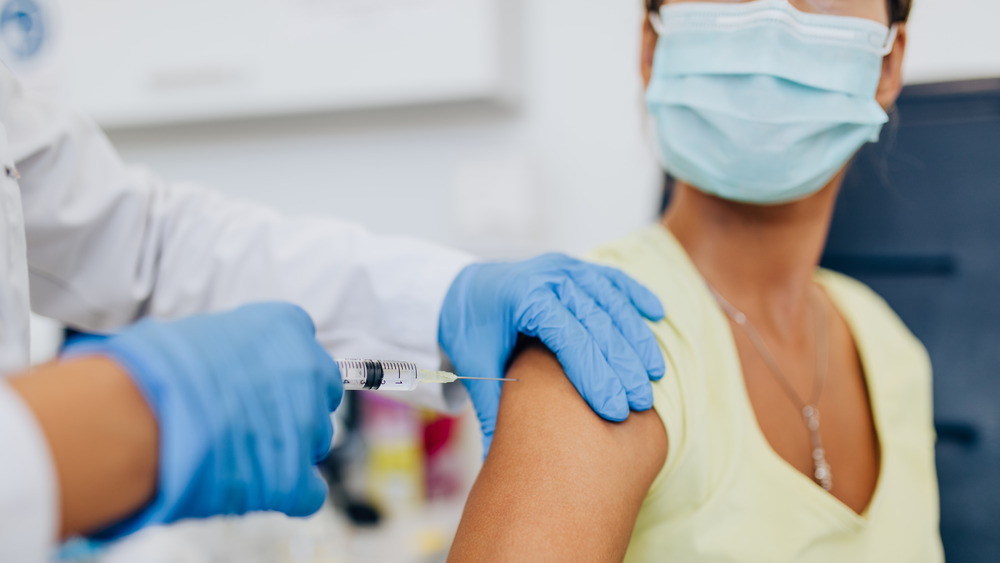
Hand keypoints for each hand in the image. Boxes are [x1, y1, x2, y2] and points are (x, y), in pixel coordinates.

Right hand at [64, 303, 342, 537]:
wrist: (137, 417)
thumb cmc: (153, 369)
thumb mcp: (201, 333)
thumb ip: (235, 347)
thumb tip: (226, 364)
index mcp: (286, 327)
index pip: (303, 344)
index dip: (280, 368)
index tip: (256, 381)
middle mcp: (309, 371)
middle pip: (321, 393)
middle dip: (295, 407)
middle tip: (253, 418)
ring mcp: (307, 425)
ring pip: (317, 439)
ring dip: (289, 447)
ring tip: (242, 452)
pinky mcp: (295, 477)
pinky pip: (310, 491)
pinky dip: (290, 493)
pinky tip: (260, 489)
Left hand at [439, 253, 665, 452]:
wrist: (465, 290)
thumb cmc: (473, 331)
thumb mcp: (476, 366)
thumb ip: (492, 410)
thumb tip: (496, 463)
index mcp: (522, 297)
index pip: (567, 336)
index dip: (594, 374)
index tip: (614, 410)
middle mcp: (547, 277)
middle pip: (596, 320)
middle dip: (622, 363)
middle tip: (641, 402)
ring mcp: (565, 268)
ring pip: (611, 299)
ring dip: (636, 336)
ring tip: (654, 374)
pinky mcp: (577, 267)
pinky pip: (613, 279)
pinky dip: (636, 295)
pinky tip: (658, 316)